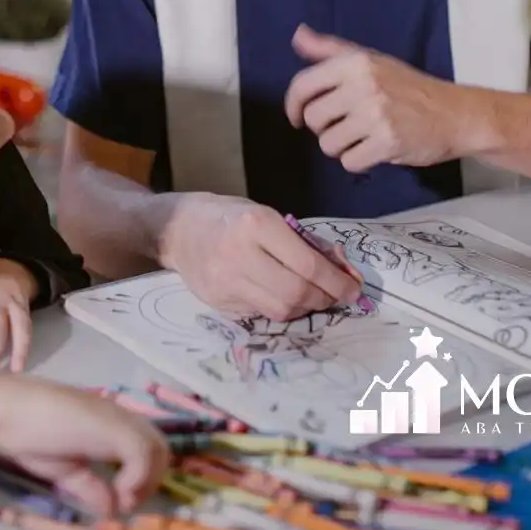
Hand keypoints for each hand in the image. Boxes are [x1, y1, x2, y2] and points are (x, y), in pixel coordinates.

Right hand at [0, 370, 169, 515]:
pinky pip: (142, 454)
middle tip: (125, 501)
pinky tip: (116, 492)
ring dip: (146, 482)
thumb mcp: (66, 470)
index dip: (143, 477)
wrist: (8, 410)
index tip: (123, 499)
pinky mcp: (112, 426)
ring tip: (121, 497)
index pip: (146, 446)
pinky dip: (135, 479)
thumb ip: (90, 486)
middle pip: (160, 447)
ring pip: (158, 449)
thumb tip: (112, 509)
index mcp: (108, 423)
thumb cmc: (29, 433)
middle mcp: (118, 417)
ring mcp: (116, 419)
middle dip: (150, 481)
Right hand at [159, 194, 359, 320]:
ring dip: (304, 307)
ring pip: (280, 310)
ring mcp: (225, 283)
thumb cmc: (229, 217)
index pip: (308, 264)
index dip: (337, 281)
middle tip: (335, 296)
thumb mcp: (267, 215)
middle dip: (324, 299)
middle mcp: (239, 255)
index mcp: (256, 224)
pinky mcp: (218, 304)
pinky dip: (279, 308)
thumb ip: (303, 242)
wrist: (177, 229)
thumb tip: (343, 270)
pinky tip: (279, 295)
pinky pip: (261, 314)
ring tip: (309, 296)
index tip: (354, 288)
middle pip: (296, 293)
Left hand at [285, 24, 471, 171]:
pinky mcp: (387, 143)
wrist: (456, 114)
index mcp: (356, 63)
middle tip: (346, 125)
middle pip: (313, 119)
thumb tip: (298, 34)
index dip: (292, 105)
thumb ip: (330, 50)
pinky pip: (349, 162)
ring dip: (341, 147)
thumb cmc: (409, 87)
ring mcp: (375, 115)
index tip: (297, 117)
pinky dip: (358, 161)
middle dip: (324, 128)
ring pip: (328, 144)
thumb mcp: (371, 60)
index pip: (303, 84)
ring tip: (362, 137)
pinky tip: (375, 149)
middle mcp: (363, 85)